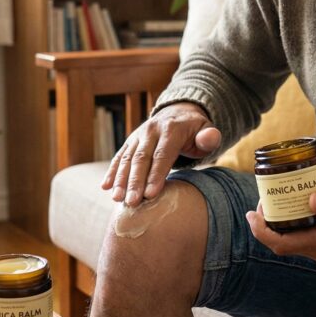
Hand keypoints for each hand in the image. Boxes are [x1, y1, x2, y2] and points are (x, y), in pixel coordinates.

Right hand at [101, 102, 221, 206]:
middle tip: (132, 203)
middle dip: (135, 182)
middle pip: (141, 158)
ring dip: (120, 179)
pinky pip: (119, 157)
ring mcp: (138, 136)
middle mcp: (151, 130)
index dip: (156, 175)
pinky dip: (111, 172)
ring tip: (117, 199)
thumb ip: (209, 137)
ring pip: (127, 158)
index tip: (150, 195)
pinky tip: (105, 187)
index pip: (162, 154)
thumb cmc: (196, 131)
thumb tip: (208, 138)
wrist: (179, 114)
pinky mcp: (130, 142)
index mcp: (171, 129)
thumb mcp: (207, 131)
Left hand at [246, 186, 315, 263]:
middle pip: (283, 242)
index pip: (281, 244)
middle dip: (267, 224)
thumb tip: (312, 200)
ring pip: (293, 239)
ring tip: (275, 200)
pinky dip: (294, 222)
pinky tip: (295, 204)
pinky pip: (304, 235)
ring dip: (280, 223)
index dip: (261, 231)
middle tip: (264, 199)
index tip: (252, 212)